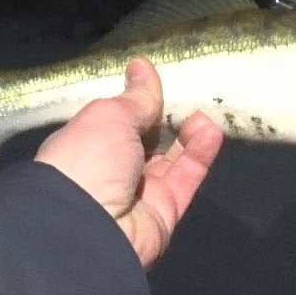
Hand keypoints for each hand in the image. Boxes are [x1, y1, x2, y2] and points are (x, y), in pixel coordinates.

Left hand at [35, 58, 223, 269]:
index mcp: (85, 146)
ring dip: (188, 135)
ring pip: (170, 160)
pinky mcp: (165, 213)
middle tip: (188, 95)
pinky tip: (210, 131)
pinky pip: (185, 179)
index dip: (135, 104)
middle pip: (145, 142)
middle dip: (165, 120)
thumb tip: (142, 66)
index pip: (113, 122)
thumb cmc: (88, 159)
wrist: (89, 228)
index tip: (156, 82)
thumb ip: (136, 98)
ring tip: (202, 113)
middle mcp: (109, 172)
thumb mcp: (109, 116)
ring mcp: (138, 195)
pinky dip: (199, 155)